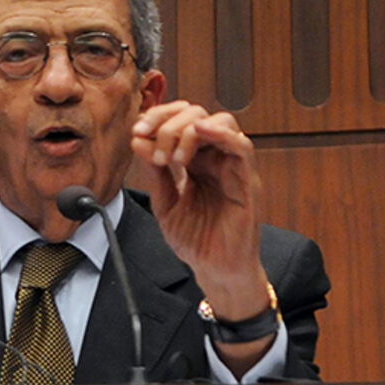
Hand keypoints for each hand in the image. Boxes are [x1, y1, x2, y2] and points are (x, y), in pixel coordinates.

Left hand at [131, 100, 268, 320]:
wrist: (214, 270)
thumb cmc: (195, 240)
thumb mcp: (164, 203)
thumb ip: (154, 172)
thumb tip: (138, 140)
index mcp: (196, 161)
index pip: (180, 121)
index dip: (158, 118)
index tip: (136, 131)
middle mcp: (216, 159)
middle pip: (198, 114)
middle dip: (169, 122)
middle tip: (149, 142)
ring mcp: (233, 168)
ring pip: (222, 122)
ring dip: (190, 130)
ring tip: (172, 156)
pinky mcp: (247, 183)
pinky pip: (242, 147)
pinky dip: (221, 133)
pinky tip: (200, 132)